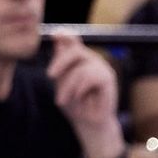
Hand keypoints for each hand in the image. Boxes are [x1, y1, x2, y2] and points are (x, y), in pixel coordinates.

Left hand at [47, 32, 124, 157]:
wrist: (88, 124)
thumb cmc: (74, 103)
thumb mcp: (61, 81)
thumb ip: (60, 61)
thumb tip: (57, 37)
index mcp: (80, 59)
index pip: (74, 41)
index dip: (65, 35)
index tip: (55, 33)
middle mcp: (92, 60)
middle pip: (75, 50)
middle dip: (60, 62)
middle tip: (49, 76)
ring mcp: (102, 68)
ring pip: (80, 68)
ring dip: (67, 86)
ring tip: (61, 100)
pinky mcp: (108, 79)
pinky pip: (89, 77)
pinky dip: (79, 88)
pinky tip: (78, 97)